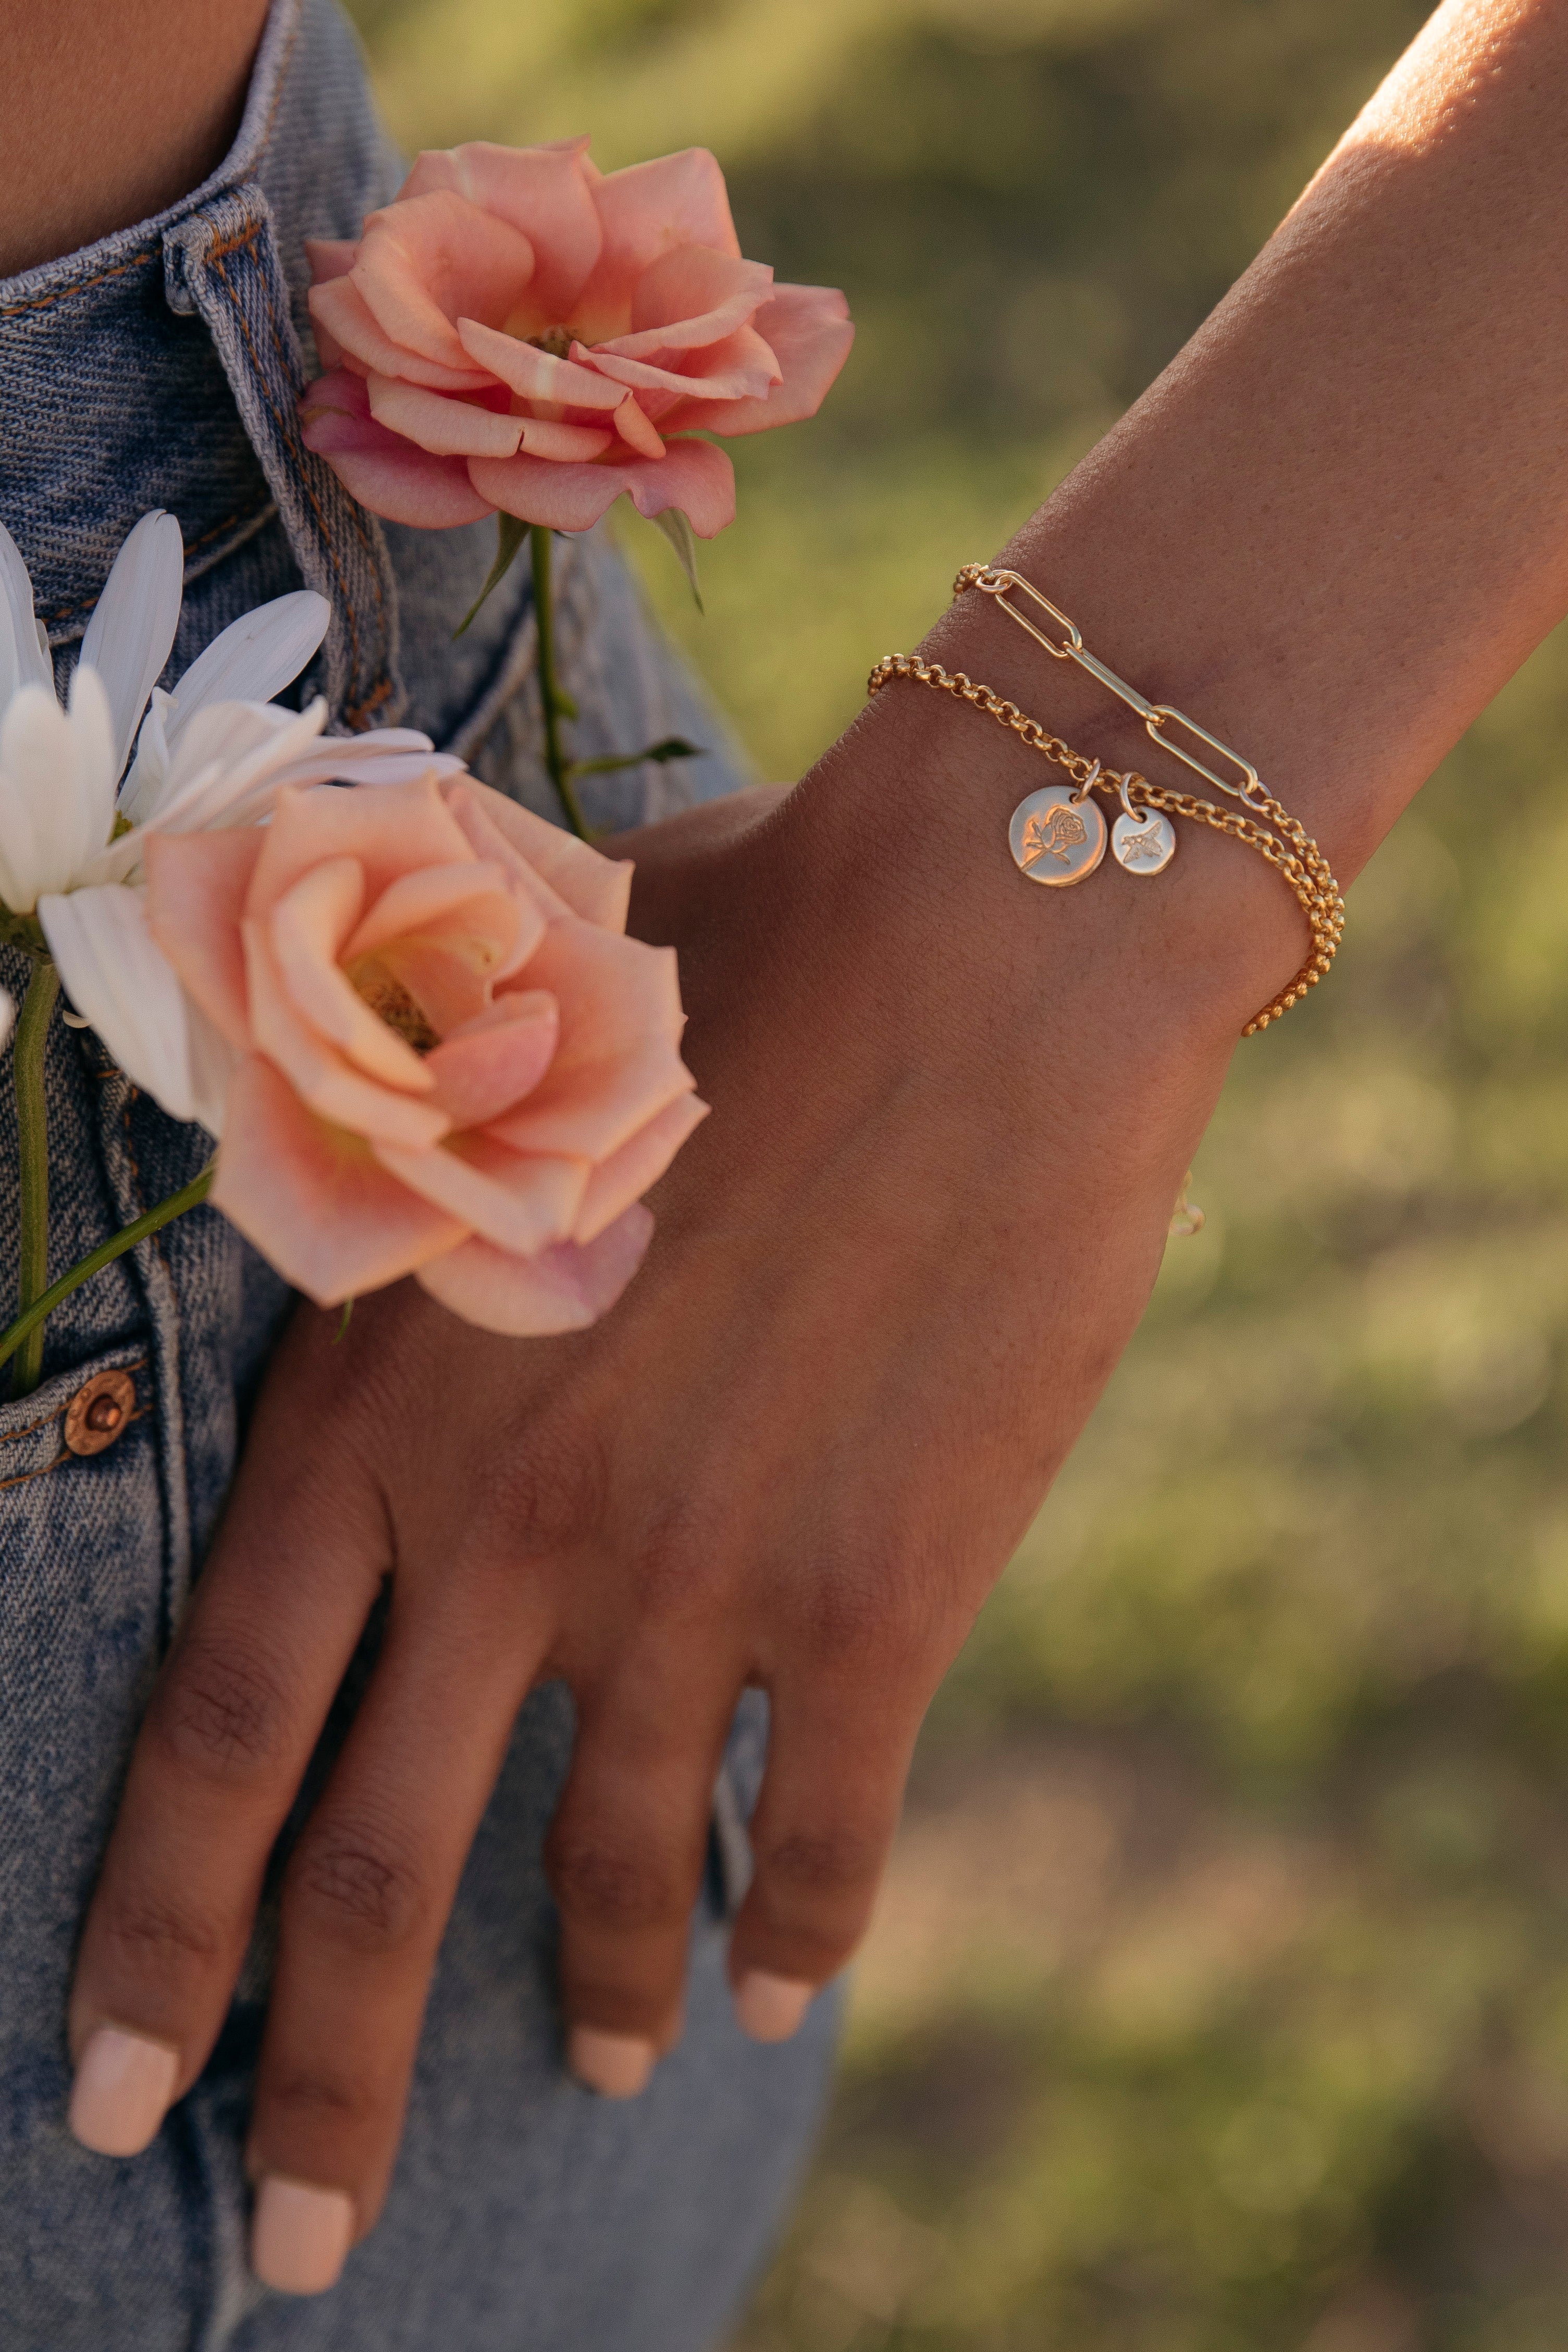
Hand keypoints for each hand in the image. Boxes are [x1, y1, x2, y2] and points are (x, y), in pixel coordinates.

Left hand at [63, 716, 1291, 2294]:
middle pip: (378, 1872)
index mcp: (391, 1400)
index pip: (223, 1729)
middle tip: (300, 2247)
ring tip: (599, 2071)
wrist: (988, 947)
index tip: (126, 2097)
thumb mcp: (496, 1099)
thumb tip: (357, 1187)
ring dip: (596, 1994)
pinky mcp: (877, 1596)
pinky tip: (784, 1986)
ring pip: (606, 1872)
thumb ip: (410, 1190)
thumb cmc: (739, 957)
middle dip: (328, 2084)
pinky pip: (815, 1829)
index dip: (163, 1933)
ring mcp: (700, 1574)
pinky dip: (799, 1925)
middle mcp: (518, 1522)